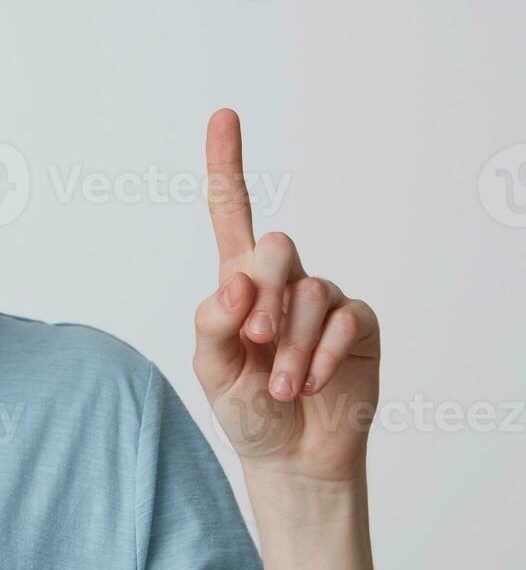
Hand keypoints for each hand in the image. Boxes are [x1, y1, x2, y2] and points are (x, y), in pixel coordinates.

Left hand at [192, 109, 380, 484]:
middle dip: (264, 293)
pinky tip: (309, 382)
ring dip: (291, 345)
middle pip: (275, 245)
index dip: (225, 164)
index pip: (230, 213)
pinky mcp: (357, 324)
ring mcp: (323, 300)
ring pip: (310, 291)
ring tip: (280, 386)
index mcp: (238, 281)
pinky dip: (322, 353)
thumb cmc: (244, 407)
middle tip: (256, 340)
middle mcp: (282, 280)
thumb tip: (235, 282)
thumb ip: (212, 322)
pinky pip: (345, 318)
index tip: (223, 115)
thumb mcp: (210, 368)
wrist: (289, 454)